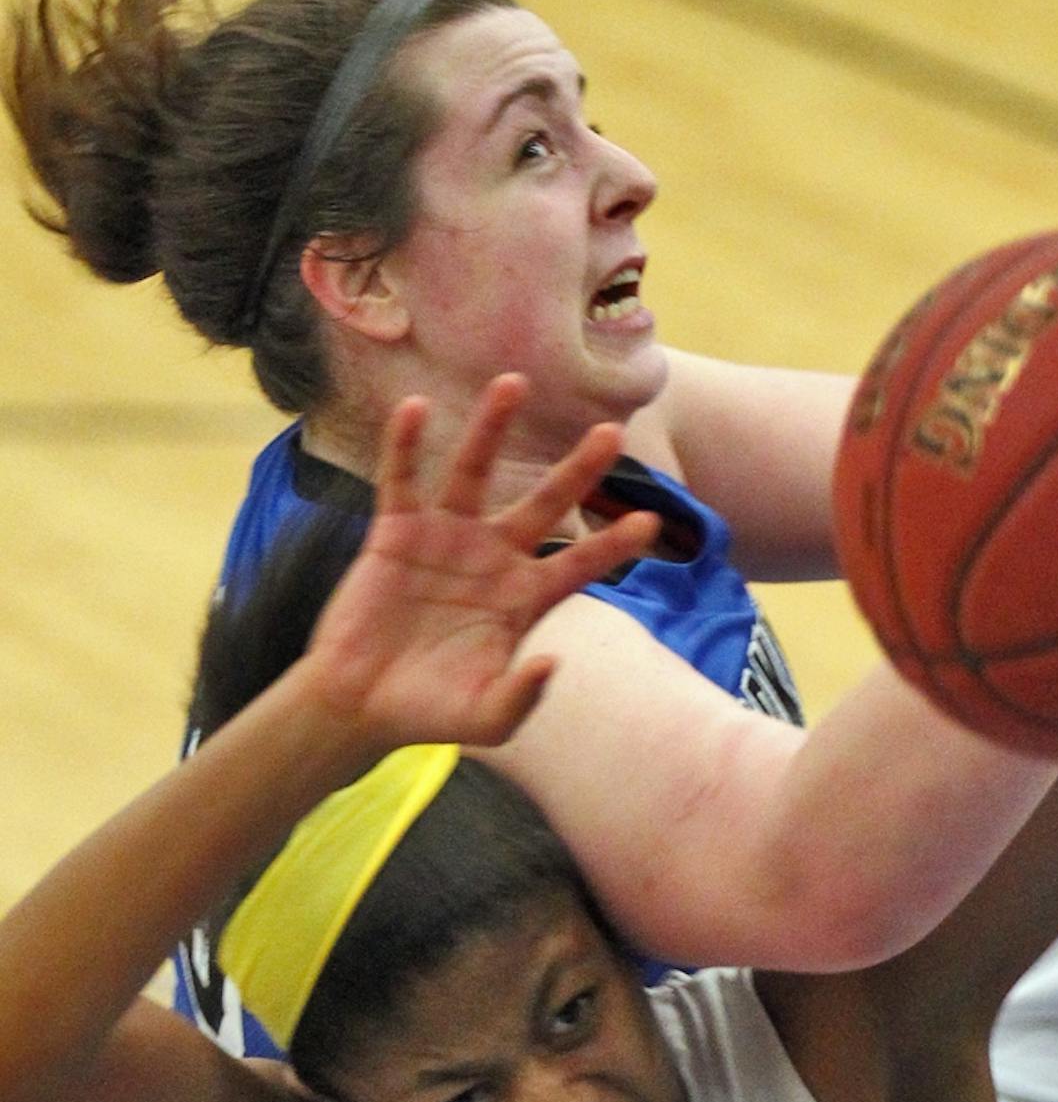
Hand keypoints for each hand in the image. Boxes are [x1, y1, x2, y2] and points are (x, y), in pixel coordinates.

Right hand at [305, 375, 659, 749]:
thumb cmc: (432, 712)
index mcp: (525, 598)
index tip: (650, 521)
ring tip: (514, 382)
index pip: (582, 563)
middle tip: (612, 432)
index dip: (614, 545)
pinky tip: (416, 409)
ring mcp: (446, 539)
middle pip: (545, 503)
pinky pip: (402, 481)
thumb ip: (523, 696)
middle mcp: (494, 558)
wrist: (362, 705)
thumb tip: (551, 662)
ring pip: (473, 473)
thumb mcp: (488, 719)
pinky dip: (406, 446)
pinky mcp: (396, 533)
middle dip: (578, 470)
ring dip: (493, 429)